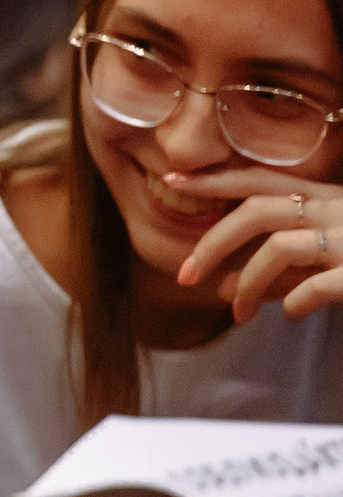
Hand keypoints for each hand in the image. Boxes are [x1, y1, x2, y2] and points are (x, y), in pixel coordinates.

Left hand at [173, 170, 342, 322]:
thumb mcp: (322, 260)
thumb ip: (277, 272)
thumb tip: (223, 290)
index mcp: (325, 200)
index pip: (261, 180)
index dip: (215, 180)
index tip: (171, 181)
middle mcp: (337, 210)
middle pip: (257, 211)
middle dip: (212, 244)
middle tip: (185, 277)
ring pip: (279, 248)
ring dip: (248, 285)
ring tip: (240, 315)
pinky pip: (315, 287)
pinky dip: (294, 302)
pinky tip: (293, 314)